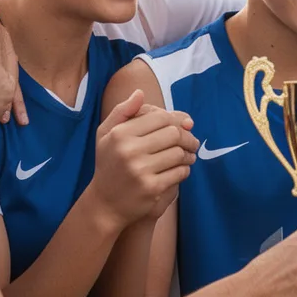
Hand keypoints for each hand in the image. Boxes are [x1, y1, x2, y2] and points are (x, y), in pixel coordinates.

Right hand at [87, 89, 198, 226]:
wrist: (105, 204)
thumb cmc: (109, 164)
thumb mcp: (106, 135)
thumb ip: (123, 111)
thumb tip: (140, 92)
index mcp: (120, 133)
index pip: (161, 117)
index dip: (176, 120)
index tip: (182, 126)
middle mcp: (129, 150)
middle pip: (173, 133)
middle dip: (187, 136)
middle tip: (192, 141)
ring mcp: (140, 170)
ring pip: (179, 153)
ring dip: (189, 154)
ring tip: (188, 155)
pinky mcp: (152, 187)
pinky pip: (180, 172)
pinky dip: (185, 169)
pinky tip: (182, 168)